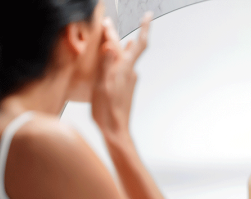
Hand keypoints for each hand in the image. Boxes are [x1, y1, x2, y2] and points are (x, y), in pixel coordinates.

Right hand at [92, 12, 152, 133]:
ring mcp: (129, 80)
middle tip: (107, 25)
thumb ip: (106, 64)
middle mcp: (130, 73)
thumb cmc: (107, 111)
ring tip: (109, 38)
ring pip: (125, 58)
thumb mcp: (102, 86)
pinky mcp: (126, 87)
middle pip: (127, 49)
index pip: (139, 44)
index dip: (144, 27)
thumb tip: (111, 45)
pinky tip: (112, 60)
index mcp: (125, 69)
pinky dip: (116, 59)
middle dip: (116, 35)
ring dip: (117, 47)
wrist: (116, 131)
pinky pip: (122, 67)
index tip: (148, 16)